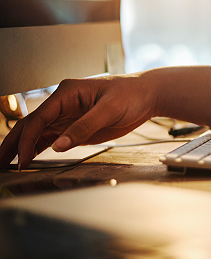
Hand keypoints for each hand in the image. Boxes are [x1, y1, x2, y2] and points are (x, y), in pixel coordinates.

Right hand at [0, 74, 155, 169]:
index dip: (27, 140)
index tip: (23, 159)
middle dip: (13, 144)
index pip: (38, 118)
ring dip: (21, 149)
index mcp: (67, 93)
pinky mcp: (74, 127)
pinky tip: (27, 160)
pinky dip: (37, 149)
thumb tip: (58, 145)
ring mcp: (67, 116)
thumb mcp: (109, 110)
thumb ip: (84, 127)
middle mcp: (62, 104)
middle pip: (29, 125)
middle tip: (0, 164)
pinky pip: (50, 138)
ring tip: (7, 165)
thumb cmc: (131, 94)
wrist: (148, 95)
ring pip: (36, 133)